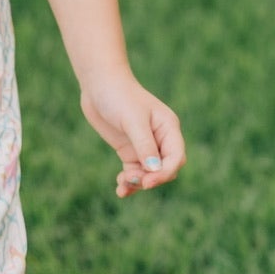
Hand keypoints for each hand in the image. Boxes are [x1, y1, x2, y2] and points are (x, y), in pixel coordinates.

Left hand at [80, 68, 185, 198]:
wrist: (98, 84)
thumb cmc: (119, 96)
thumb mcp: (133, 120)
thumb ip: (144, 145)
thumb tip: (154, 170)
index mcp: (168, 128)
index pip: (176, 158)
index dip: (165, 173)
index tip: (147, 182)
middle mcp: (160, 139)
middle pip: (165, 169)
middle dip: (151, 179)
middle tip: (131, 180)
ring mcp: (144, 145)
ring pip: (149, 174)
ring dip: (138, 183)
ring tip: (122, 184)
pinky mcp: (129, 150)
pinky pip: (134, 172)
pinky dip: (129, 182)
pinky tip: (120, 189)